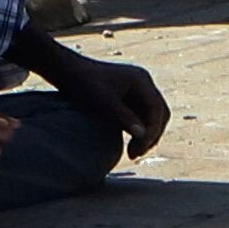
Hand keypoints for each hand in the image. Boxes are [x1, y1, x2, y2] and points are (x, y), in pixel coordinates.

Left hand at [47, 49, 169, 159]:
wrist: (69, 72)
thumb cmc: (84, 84)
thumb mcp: (104, 102)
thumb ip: (124, 117)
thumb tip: (143, 135)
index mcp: (141, 80)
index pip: (156, 109)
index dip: (151, 131)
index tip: (138, 149)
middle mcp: (143, 84)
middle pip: (159, 113)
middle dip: (151, 135)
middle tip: (135, 154)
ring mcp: (137, 91)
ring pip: (152, 117)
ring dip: (146, 135)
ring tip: (133, 153)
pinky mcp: (130, 98)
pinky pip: (142, 117)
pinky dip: (139, 131)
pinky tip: (129, 144)